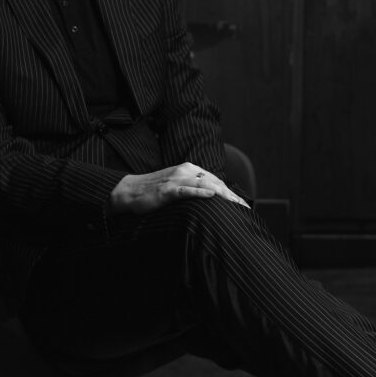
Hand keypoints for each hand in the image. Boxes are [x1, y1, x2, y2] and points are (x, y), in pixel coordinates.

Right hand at [110, 161, 247, 214]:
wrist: (130, 191)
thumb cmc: (155, 191)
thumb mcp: (178, 185)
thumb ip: (194, 187)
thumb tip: (213, 196)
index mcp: (189, 169)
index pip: (216, 181)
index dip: (231, 192)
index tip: (244, 204)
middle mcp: (185, 171)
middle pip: (214, 182)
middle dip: (231, 195)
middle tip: (245, 207)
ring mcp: (176, 179)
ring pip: (204, 185)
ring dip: (222, 194)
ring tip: (236, 203)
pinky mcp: (167, 190)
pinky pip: (186, 190)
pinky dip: (199, 192)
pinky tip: (212, 196)